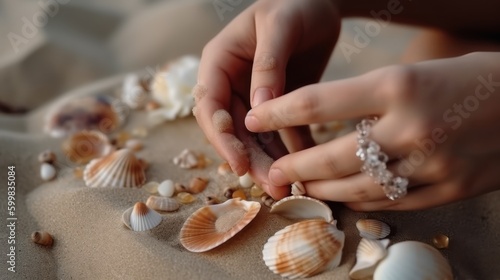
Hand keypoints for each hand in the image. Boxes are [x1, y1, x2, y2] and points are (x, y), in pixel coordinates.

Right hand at [194, 0, 340, 197]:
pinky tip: (303, 170)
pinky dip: (290, 152)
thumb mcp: (279, 26)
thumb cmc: (295, 4)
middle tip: (271, 186)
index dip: (221, 137)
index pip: (209, 106)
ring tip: (285, 188)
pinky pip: (281, 133)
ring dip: (268, 163)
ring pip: (255, 138)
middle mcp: (231, 84)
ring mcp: (254, 97)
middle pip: (232, 130)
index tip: (239, 163)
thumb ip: (268, 65)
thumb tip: (258, 112)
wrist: (322, 3)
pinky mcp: (279, 104)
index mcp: (219, 62)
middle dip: (249, 159)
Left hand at [246, 52, 499, 209]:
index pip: (318, 102)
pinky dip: (359, 200)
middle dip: (293, 164)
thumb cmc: (472, 77)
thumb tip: (322, 121)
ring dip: (322, 188)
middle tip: (270, 170)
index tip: (254, 118)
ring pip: (357, 187)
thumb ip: (371, 99)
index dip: (277, 111)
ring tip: (300, 186)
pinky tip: (341, 197)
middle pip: (331, 154)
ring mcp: (431, 164)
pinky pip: (389, 202)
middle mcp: (411, 128)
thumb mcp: (419, 70)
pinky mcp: (448, 190)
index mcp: (399, 86)